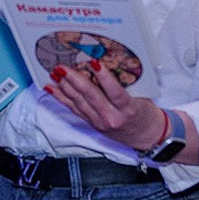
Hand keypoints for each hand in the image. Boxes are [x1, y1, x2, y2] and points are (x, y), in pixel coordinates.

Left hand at [45, 61, 163, 149]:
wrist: (145, 136)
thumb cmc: (144, 113)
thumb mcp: (141, 97)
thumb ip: (125, 84)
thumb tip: (105, 64)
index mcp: (128, 109)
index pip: (115, 92)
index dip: (104, 77)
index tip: (95, 63)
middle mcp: (112, 117)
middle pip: (91, 97)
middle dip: (75, 80)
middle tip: (63, 67)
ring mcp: (99, 122)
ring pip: (79, 103)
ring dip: (65, 87)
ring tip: (55, 74)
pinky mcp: (92, 124)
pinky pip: (75, 109)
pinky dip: (63, 98)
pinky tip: (53, 89)